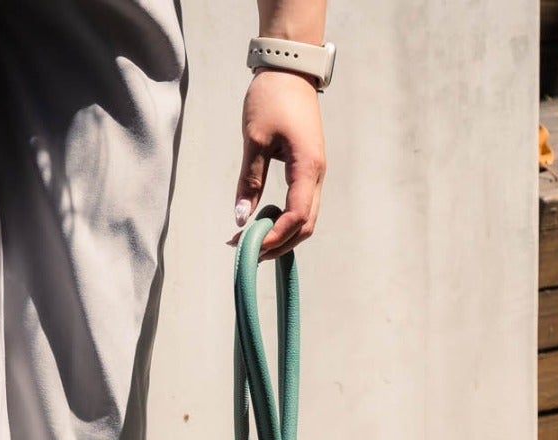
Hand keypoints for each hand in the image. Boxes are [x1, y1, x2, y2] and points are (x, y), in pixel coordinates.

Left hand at [235, 69, 325, 258]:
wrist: (290, 70)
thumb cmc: (272, 99)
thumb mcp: (254, 139)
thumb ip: (249, 181)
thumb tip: (240, 218)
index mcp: (308, 167)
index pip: (296, 217)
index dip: (274, 238)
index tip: (248, 247)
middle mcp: (317, 175)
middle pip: (305, 225)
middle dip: (278, 244)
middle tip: (247, 251)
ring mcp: (315, 173)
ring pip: (306, 218)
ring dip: (282, 234)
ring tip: (252, 239)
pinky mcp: (309, 169)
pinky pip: (302, 204)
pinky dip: (285, 219)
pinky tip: (264, 220)